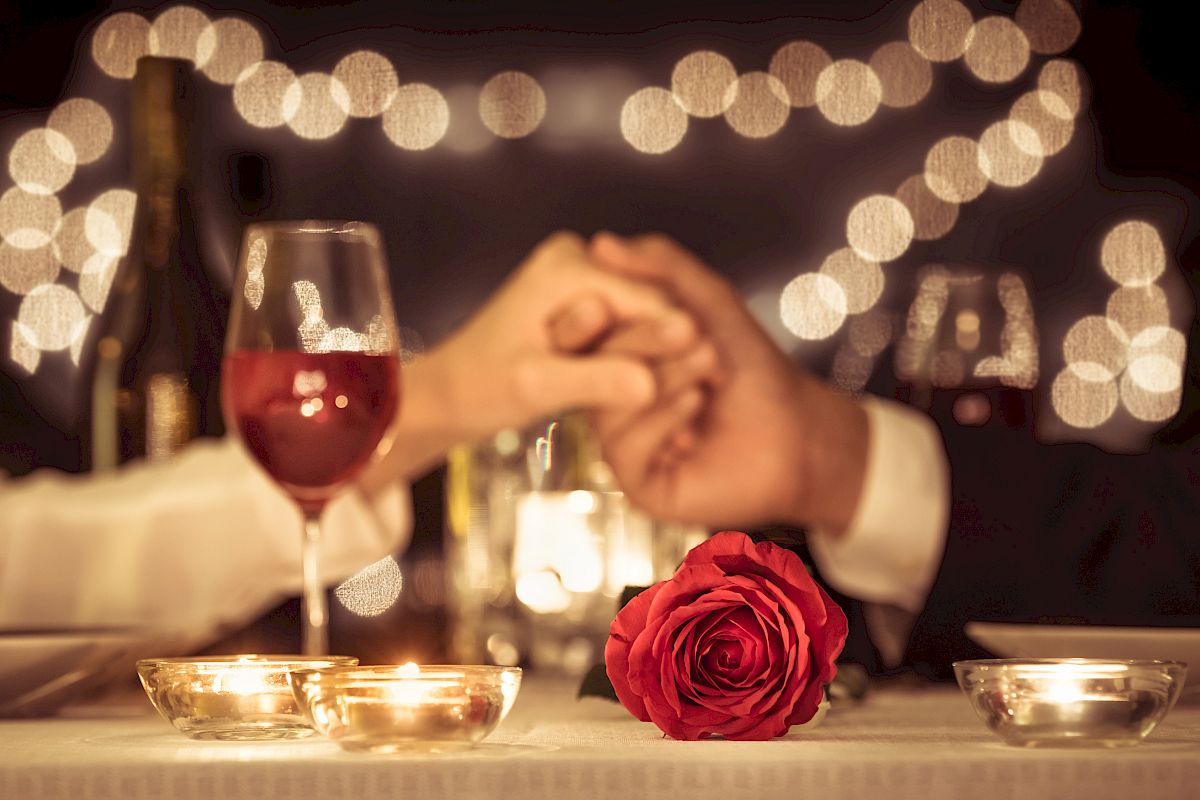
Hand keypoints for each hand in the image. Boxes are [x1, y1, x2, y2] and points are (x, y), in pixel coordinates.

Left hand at [365, 231, 698, 482]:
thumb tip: (652, 386)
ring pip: (645, 320)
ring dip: (656, 359)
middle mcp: (577, 258)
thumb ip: (595, 382)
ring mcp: (581, 278)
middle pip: (651, 306)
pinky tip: (656, 394)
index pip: (648, 300)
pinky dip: (639, 361)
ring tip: (684, 399)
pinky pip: (629, 329)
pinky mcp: (584, 301)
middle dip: (667, 351)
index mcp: (567, 265)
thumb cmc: (480, 389)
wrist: (448, 395)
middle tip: (703, 391)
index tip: (714, 377)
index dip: (679, 341)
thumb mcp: (536, 388)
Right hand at [586, 232, 869, 532]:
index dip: (611, 311)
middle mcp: (613, 402)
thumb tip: (600, 243)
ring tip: (709, 367)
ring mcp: (625, 445)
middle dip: (648, 340)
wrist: (799, 429)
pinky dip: (661, 419)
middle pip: (594, 365)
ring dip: (663, 376)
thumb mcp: (708, 302)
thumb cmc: (754, 370)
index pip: (585, 331)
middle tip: (696, 333)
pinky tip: (696, 403)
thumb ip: (660, 267)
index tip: (653, 300)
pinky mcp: (641, 484)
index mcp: (619, 361)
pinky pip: (624, 449)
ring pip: (608, 406)